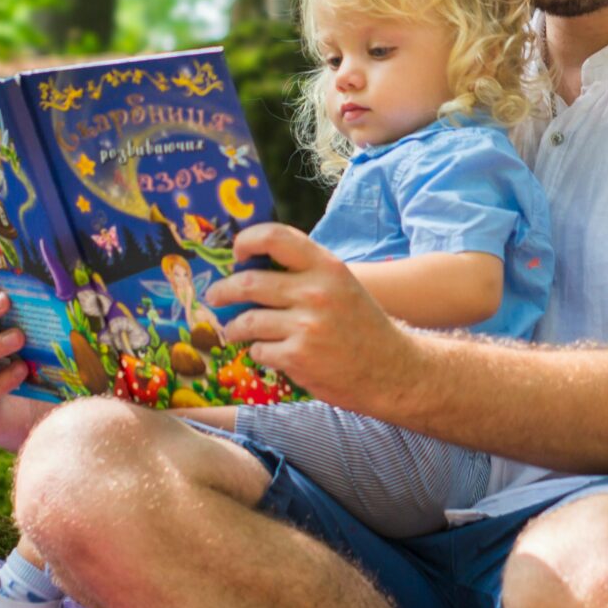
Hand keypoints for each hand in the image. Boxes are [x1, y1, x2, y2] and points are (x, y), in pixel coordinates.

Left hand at [206, 223, 419, 412]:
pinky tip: (268, 352)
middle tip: (215, 296)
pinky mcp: (298, 358)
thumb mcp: (341, 286)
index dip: (247, 240)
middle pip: (248, 282)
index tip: (237, 253)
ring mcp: (306, 326)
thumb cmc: (361, 326)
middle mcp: (315, 292)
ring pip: (247, 321)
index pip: (275, 237)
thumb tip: (252, 267)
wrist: (392, 370)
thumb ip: (305, 273)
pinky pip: (258, 350)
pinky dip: (258, 352)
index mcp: (326, 267)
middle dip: (223, 290)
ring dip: (235, 327)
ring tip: (234, 330)